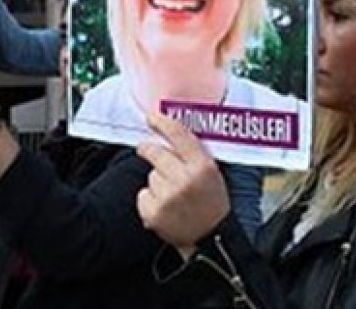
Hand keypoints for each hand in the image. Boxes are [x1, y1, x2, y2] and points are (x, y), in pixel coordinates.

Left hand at [136, 113, 229, 249]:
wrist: (211, 238)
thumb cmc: (212, 203)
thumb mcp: (212, 173)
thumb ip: (193, 154)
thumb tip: (169, 132)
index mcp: (203, 166)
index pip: (179, 135)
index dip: (162, 123)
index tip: (151, 117)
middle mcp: (185, 179)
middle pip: (156, 153)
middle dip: (148, 150)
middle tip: (146, 149)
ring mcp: (168, 197)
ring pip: (150, 176)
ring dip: (156, 182)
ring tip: (173, 195)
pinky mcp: (154, 213)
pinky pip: (142, 195)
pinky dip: (149, 200)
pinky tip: (164, 207)